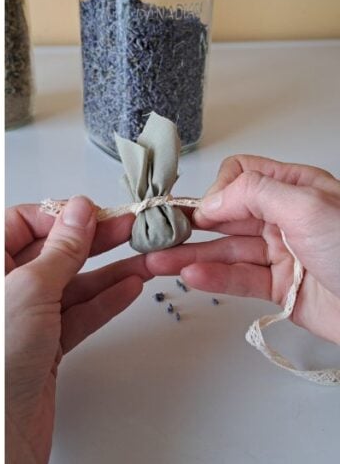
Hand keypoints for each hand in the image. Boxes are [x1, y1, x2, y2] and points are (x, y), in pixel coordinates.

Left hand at [5, 196, 150, 463]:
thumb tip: (78, 211)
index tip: (95, 213)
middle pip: (54, 252)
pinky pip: (80, 313)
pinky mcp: (47, 345)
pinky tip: (130, 286)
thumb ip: (61, 248)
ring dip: (111, 270)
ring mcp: (27, 317)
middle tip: (133, 228)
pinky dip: (106, 300)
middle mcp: (4, 289)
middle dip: (96, 240)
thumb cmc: (1, 358)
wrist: (5, 426)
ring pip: (74, 283)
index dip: (61, 216)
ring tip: (147, 256)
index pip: (24, 223)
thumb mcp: (32, 287)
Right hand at [146, 155, 339, 345]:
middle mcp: (285, 217)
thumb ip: (253, 193)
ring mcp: (280, 253)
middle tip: (157, 234)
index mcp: (296, 188)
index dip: (217, 191)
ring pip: (224, 250)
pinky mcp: (278, 286)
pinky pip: (236, 278)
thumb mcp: (307, 206)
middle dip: (189, 224)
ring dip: (189, 254)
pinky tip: (190, 276)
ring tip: (157, 262)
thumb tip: (211, 199)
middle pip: (225, 215)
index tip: (199, 210)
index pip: (240, 176)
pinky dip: (211, 277)